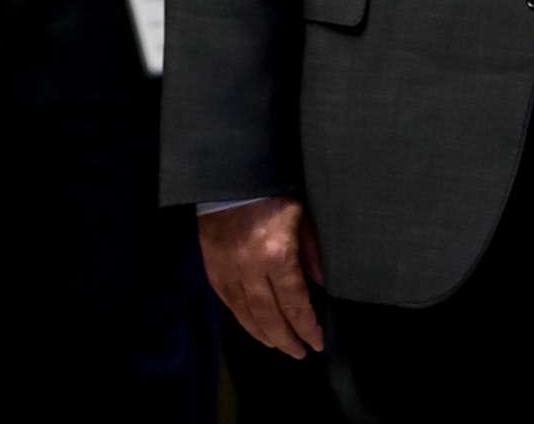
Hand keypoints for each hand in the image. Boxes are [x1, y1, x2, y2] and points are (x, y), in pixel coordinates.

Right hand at [199, 197, 326, 358]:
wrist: (228, 180)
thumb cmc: (270, 195)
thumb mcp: (301, 218)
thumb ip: (311, 253)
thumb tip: (320, 284)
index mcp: (277, 254)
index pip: (295, 304)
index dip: (307, 327)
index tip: (317, 342)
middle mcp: (250, 268)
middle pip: (270, 316)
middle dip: (287, 339)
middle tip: (300, 353)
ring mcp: (228, 270)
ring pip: (246, 314)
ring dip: (264, 334)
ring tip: (279, 345)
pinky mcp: (213, 268)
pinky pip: (228, 302)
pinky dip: (242, 318)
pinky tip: (254, 327)